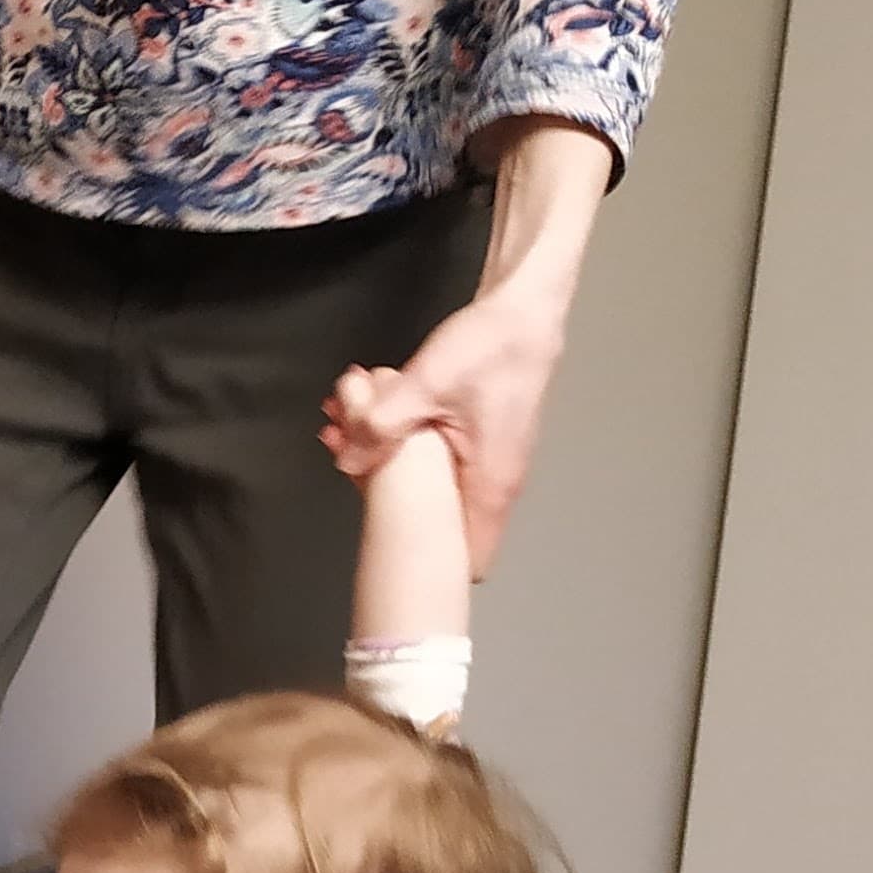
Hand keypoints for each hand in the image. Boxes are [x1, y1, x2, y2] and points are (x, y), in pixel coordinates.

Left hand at [317, 294, 567, 576]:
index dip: (424, 560)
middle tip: (350, 467)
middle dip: (392, 507)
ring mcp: (491, 467)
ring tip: (350, 438)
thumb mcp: (425, 384)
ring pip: (436, 494)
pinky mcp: (483, 446)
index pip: (465, 562)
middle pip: (441, 528)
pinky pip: (440, 468)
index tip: (385, 537)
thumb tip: (347, 460)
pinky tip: (376, 423)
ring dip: (392, 474)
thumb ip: (382, 425)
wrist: (525, 310)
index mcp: (489, 487)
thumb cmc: (491, 346)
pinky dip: (406, 454)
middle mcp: (496, 487)